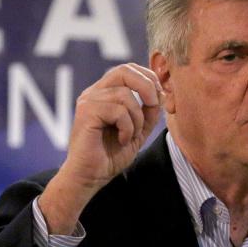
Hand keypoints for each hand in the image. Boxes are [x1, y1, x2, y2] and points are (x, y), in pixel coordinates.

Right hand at [39, 63, 161, 233]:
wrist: (90, 177)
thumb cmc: (110, 155)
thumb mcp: (138, 130)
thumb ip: (148, 112)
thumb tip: (161, 94)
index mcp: (105, 93)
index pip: (127, 70)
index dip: (148, 77)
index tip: (159, 97)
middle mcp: (95, 93)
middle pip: (124, 70)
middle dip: (147, 86)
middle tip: (154, 106)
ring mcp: (89, 101)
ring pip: (125, 95)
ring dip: (137, 118)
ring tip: (131, 135)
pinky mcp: (86, 113)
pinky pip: (118, 110)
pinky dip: (127, 127)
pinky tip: (122, 140)